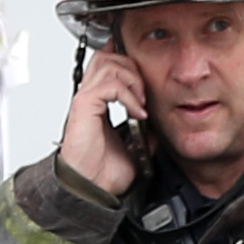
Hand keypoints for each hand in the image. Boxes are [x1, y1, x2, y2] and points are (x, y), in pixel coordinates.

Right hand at [61, 49, 148, 198]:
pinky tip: (137, 112)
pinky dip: (129, 95)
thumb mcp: (133, 147)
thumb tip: (157, 127)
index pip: (108, 63)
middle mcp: (89, 96)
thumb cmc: (103, 171)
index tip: (145, 73)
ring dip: (132, 80)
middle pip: (108, 56)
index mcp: (97, 102)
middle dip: (133, 68)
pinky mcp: (85, 105)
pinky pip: (110, 84)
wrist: (93, 187)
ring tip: (141, 103)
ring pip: (108, 63)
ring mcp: (86, 99)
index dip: (126, 60)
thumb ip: (143, 132)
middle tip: (144, 94)